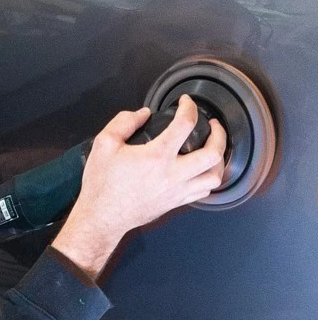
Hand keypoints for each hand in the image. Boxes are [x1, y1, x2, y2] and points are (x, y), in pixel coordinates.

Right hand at [53, 94, 226, 278]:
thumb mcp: (103, 145)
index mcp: (157, 156)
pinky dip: (208, 178)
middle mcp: (173, 174)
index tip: (186, 102)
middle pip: (213, 153)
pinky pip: (204, 191)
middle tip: (212, 126)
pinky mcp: (176, 203)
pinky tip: (200, 171)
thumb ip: (123, 123)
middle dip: (219, 134)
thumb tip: (143, 114)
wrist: (102, 217)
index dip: (189, 107)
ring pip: (214, 176)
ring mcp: (177, 191)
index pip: (185, 124)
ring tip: (212, 149)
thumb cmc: (102, 184)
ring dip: (218, 159)